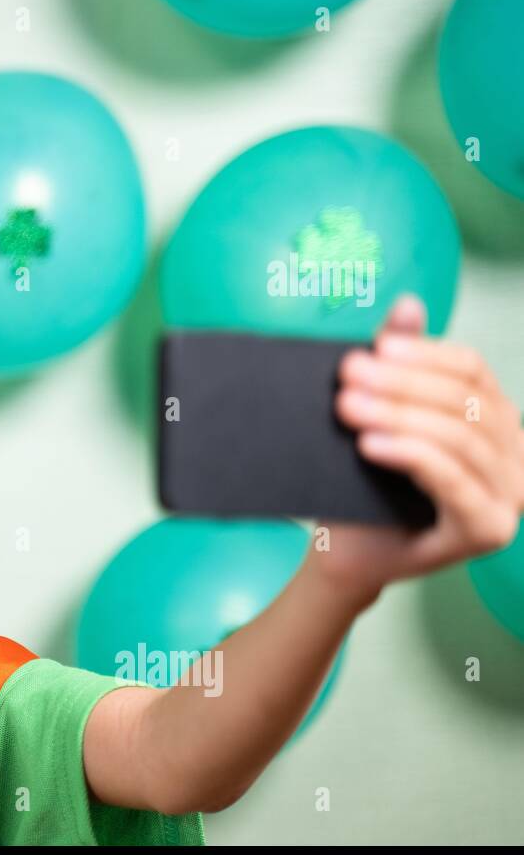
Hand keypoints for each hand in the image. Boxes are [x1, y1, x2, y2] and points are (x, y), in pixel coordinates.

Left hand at [308, 294, 523, 599]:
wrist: (346, 551)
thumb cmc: (366, 483)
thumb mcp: (379, 416)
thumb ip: (398, 364)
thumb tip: (408, 303)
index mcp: (497, 420)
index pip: (472, 371)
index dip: (424, 353)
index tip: (373, 347)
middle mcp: (515, 456)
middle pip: (464, 402)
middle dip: (401, 384)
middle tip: (347, 376)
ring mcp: (509, 496)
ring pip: (458, 438)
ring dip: (399, 416)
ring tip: (348, 407)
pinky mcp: (489, 529)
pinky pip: (453, 481)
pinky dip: (411, 456)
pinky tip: (371, 445)